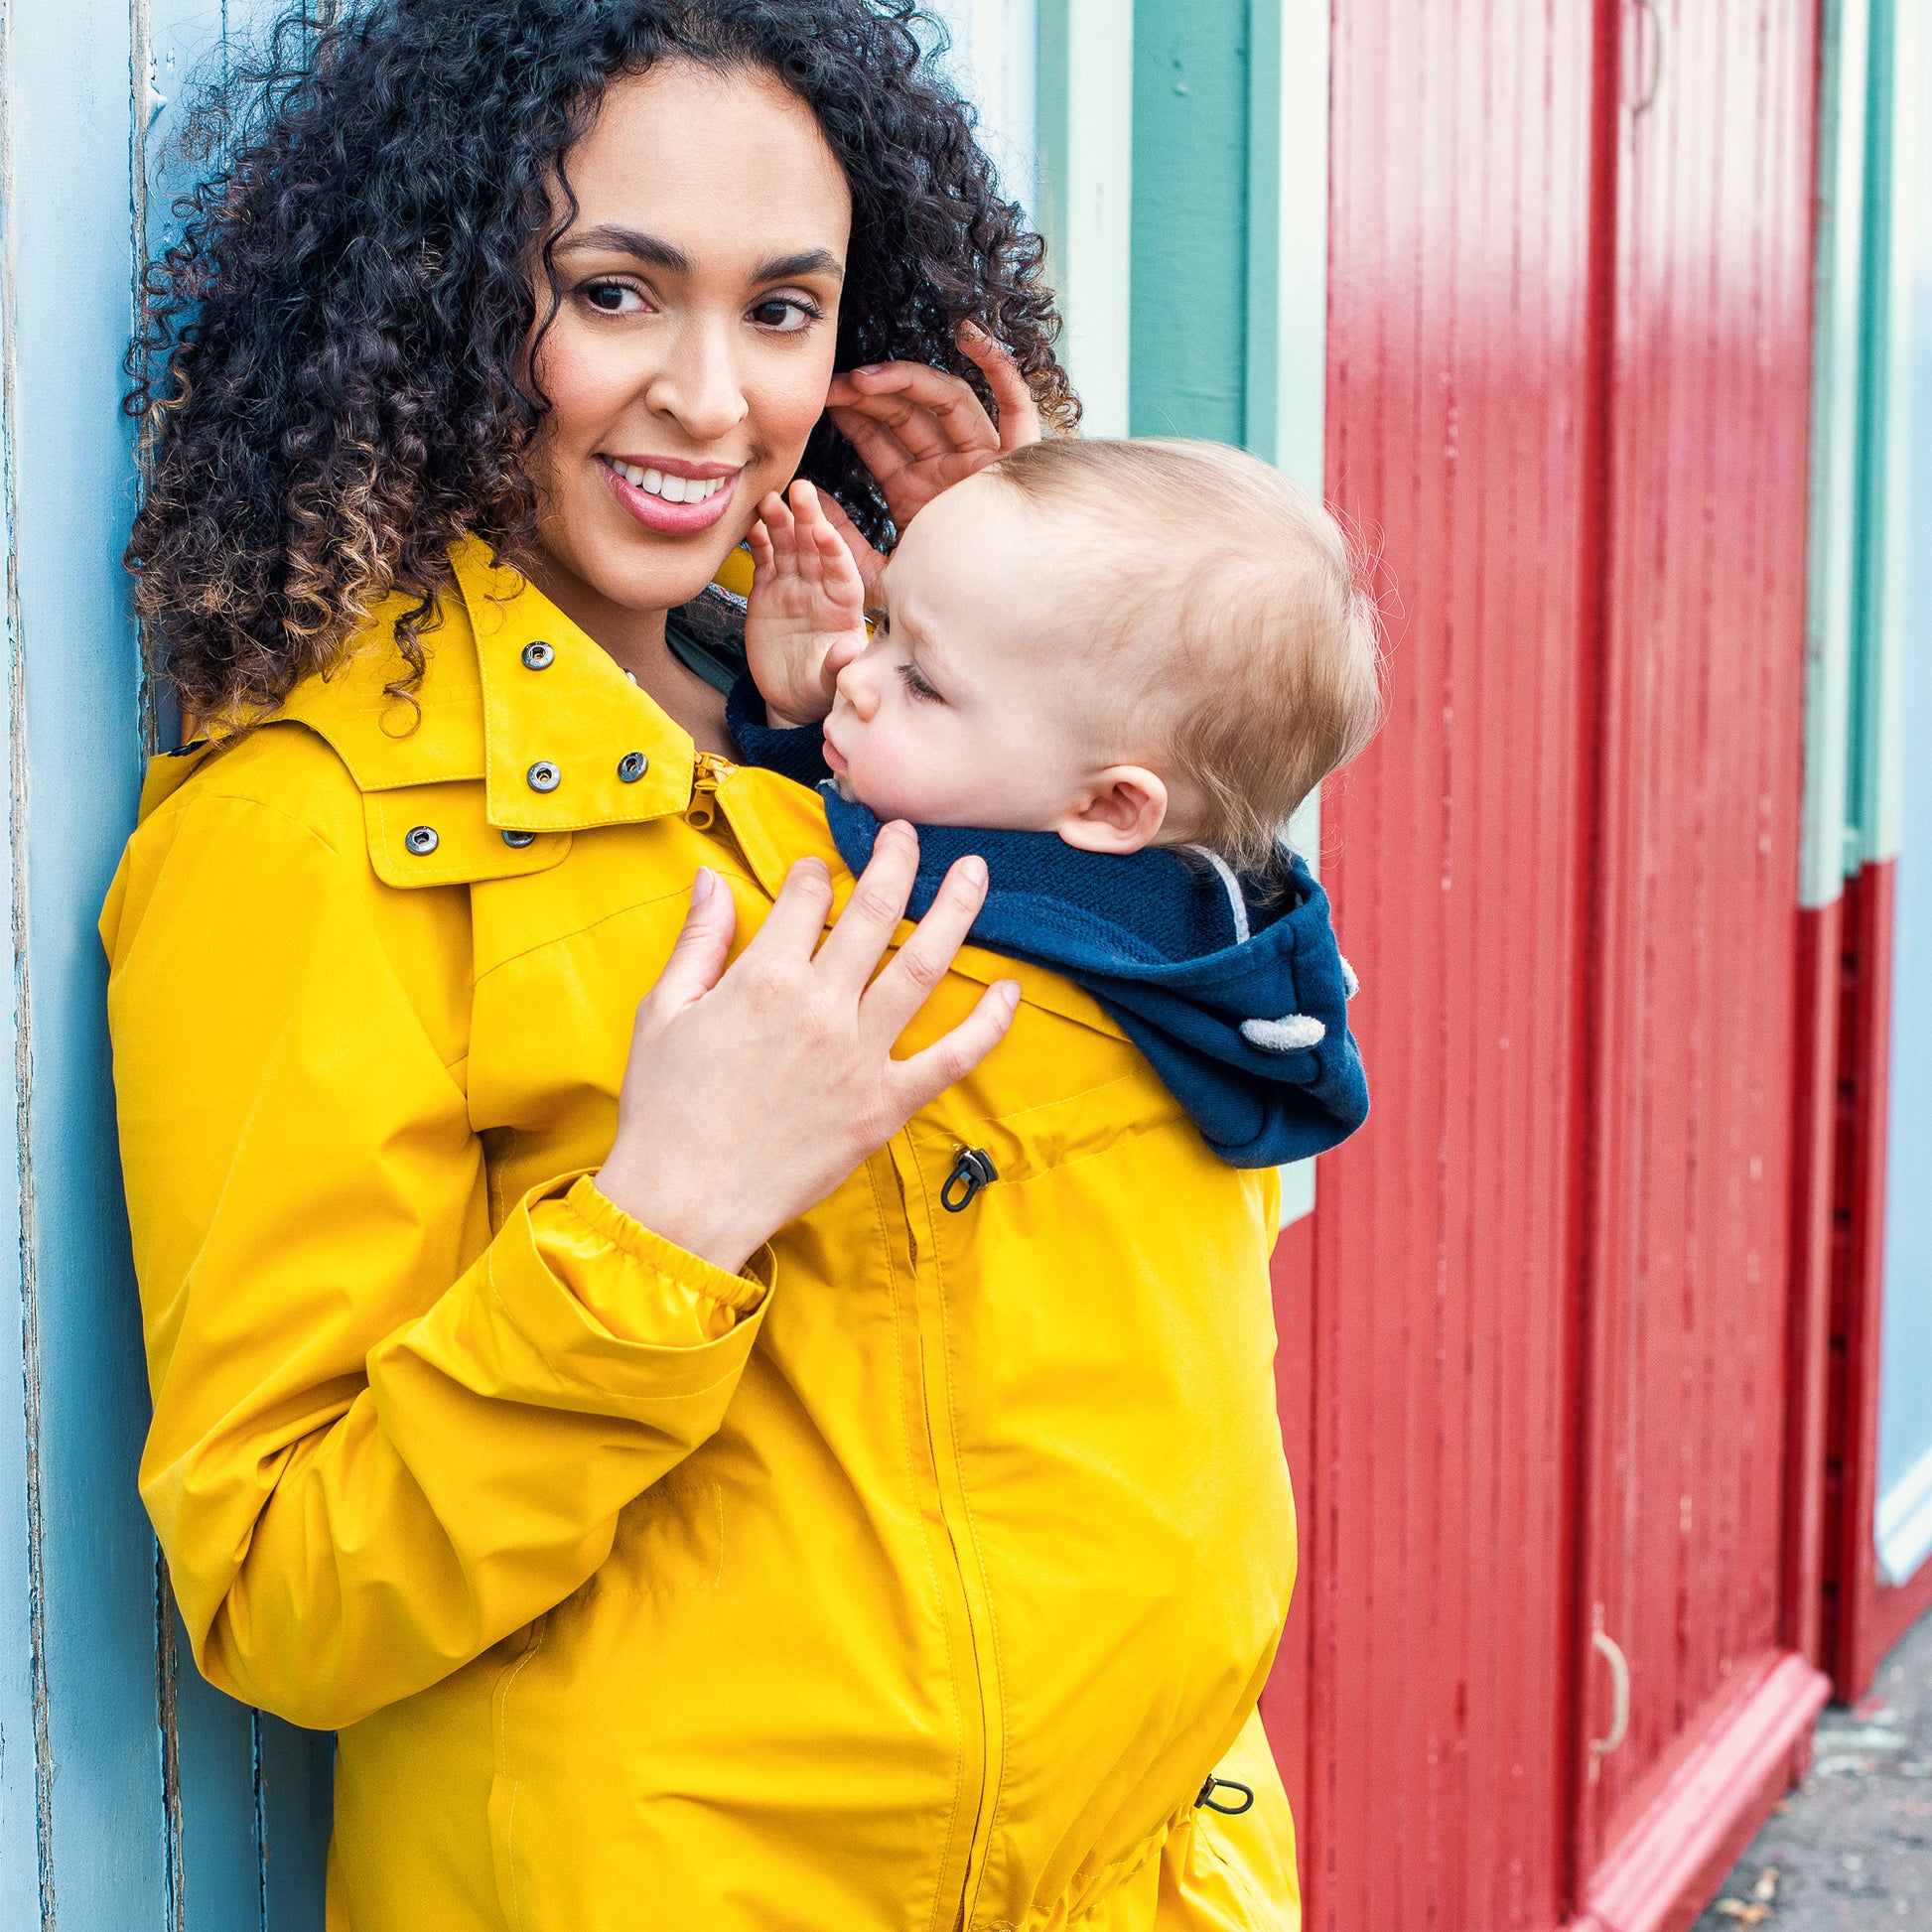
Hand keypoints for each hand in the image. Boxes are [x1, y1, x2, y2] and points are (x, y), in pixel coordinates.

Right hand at [597, 827, 1018, 1276]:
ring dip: (954, 910)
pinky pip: (952, 1058)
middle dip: (896, 859)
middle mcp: (821, 1007)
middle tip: (907, 834)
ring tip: (974, 872)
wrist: (683, 1201)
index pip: (807, 897)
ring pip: (923, 964)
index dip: (815, 871)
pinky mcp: (885, 1105)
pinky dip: (988, 1024)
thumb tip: (712, 879)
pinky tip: (1010, 990)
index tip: (819, 868)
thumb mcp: (663, 1012)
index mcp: (763, 977)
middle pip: (875, 911)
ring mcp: (860, 1056)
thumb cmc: (664, 1110)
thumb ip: (699, 941)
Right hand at [745, 481, 869, 727]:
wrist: (790, 699)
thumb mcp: (831, 683)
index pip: (841, 571)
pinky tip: (749, 520)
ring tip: (770, 499)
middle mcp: (819, 590)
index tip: (824, 530)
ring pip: (788, 546)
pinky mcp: (768, 592)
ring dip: (780, 522)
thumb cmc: (818, 690)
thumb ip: (839, 665)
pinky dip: (757, 540)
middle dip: (808, 518)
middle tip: (802, 489)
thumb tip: (849, 651)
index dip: (833, 550)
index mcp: (843, 607)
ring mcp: (793, 587)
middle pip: (814, 548)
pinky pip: (764, 559)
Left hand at [825, 323, 1042, 593]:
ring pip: (948, 402)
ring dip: (909, 382)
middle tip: (837, 387)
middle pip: (910, 413)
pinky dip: (1001, 369)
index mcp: (917, 493)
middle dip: (872, 394)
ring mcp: (982, 463)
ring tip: (869, 380)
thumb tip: (807, 499)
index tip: (823, 401)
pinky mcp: (1016, 464)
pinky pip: (1017, 408)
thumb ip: (841, 539)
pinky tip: (972, 339)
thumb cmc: (936, 604)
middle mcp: (949, 471)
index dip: (854, 415)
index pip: (881, 439)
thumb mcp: (875, 574)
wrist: (977, 625)